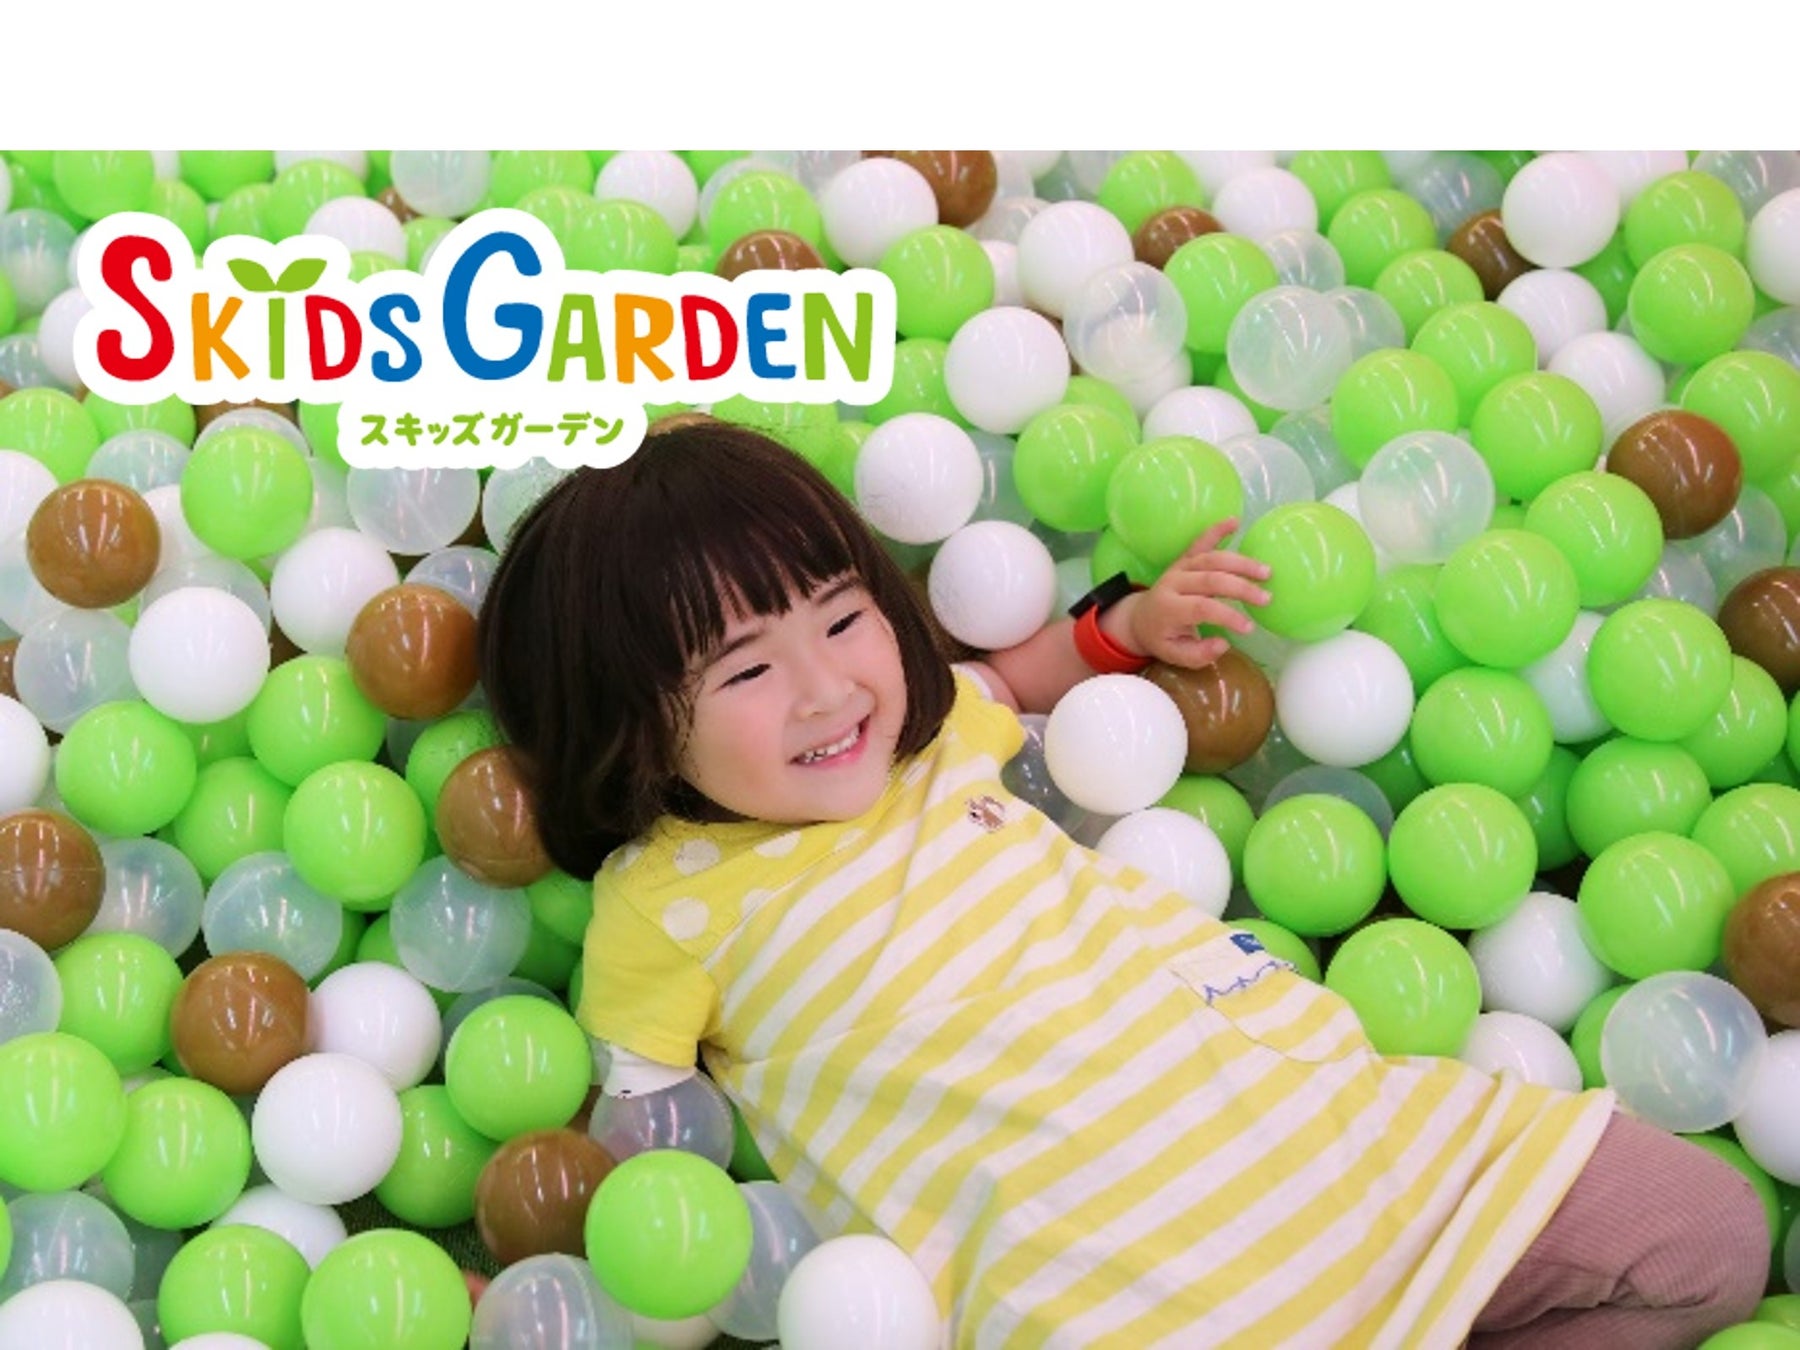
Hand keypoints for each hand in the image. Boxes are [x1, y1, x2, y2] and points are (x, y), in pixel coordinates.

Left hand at [1121, 518, 1271, 667]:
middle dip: (1240, 588)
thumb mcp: (1175, 655)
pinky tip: (1235, 521)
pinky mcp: (1183, 559)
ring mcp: (1178, 568)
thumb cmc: (1162, 638)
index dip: (1227, 615)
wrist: (1139, 618)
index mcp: (1168, 608)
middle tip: (1266, 598)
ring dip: (1240, 563)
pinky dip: (1217, 530)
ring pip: (1211, 559)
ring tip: (1265, 572)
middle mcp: (1173, 583)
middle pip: (1210, 579)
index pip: (1202, 607)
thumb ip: (1198, 654)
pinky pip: (1200, 542)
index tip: (1249, 627)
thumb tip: (1223, 644)